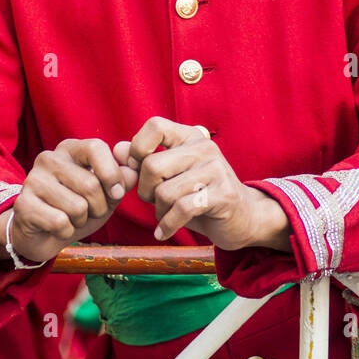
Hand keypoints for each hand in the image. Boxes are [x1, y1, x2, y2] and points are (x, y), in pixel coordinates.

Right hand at [0, 138, 136, 264]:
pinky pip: (60, 222)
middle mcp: (49, 158)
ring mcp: (33, 180)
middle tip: (89, 211)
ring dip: (81, 220)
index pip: (96, 148)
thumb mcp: (106, 193)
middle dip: (99, 207)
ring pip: (77, 206)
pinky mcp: (24, 205)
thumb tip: (134, 170)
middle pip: (90, 184)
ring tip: (71, 218)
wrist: (43, 234)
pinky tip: (57, 227)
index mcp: (70, 149)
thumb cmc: (78, 207)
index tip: (117, 193)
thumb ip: (122, 179)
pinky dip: (66, 231)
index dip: (112, 173)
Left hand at [116, 117, 289, 251]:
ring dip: (159, 211)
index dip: (138, 149)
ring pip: (165, 192)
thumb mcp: (171, 175)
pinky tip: (164, 232)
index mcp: (190, 136)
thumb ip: (143, 160)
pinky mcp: (223, 194)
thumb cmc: (199, 195)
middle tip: (155, 200)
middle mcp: (204, 147)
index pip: (154, 126)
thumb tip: (116, 150)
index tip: (138, 169)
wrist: (242, 218)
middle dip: (146, 190)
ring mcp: (216, 169)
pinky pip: (181, 209)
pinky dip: (167, 225)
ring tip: (166, 215)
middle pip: (152, 165)